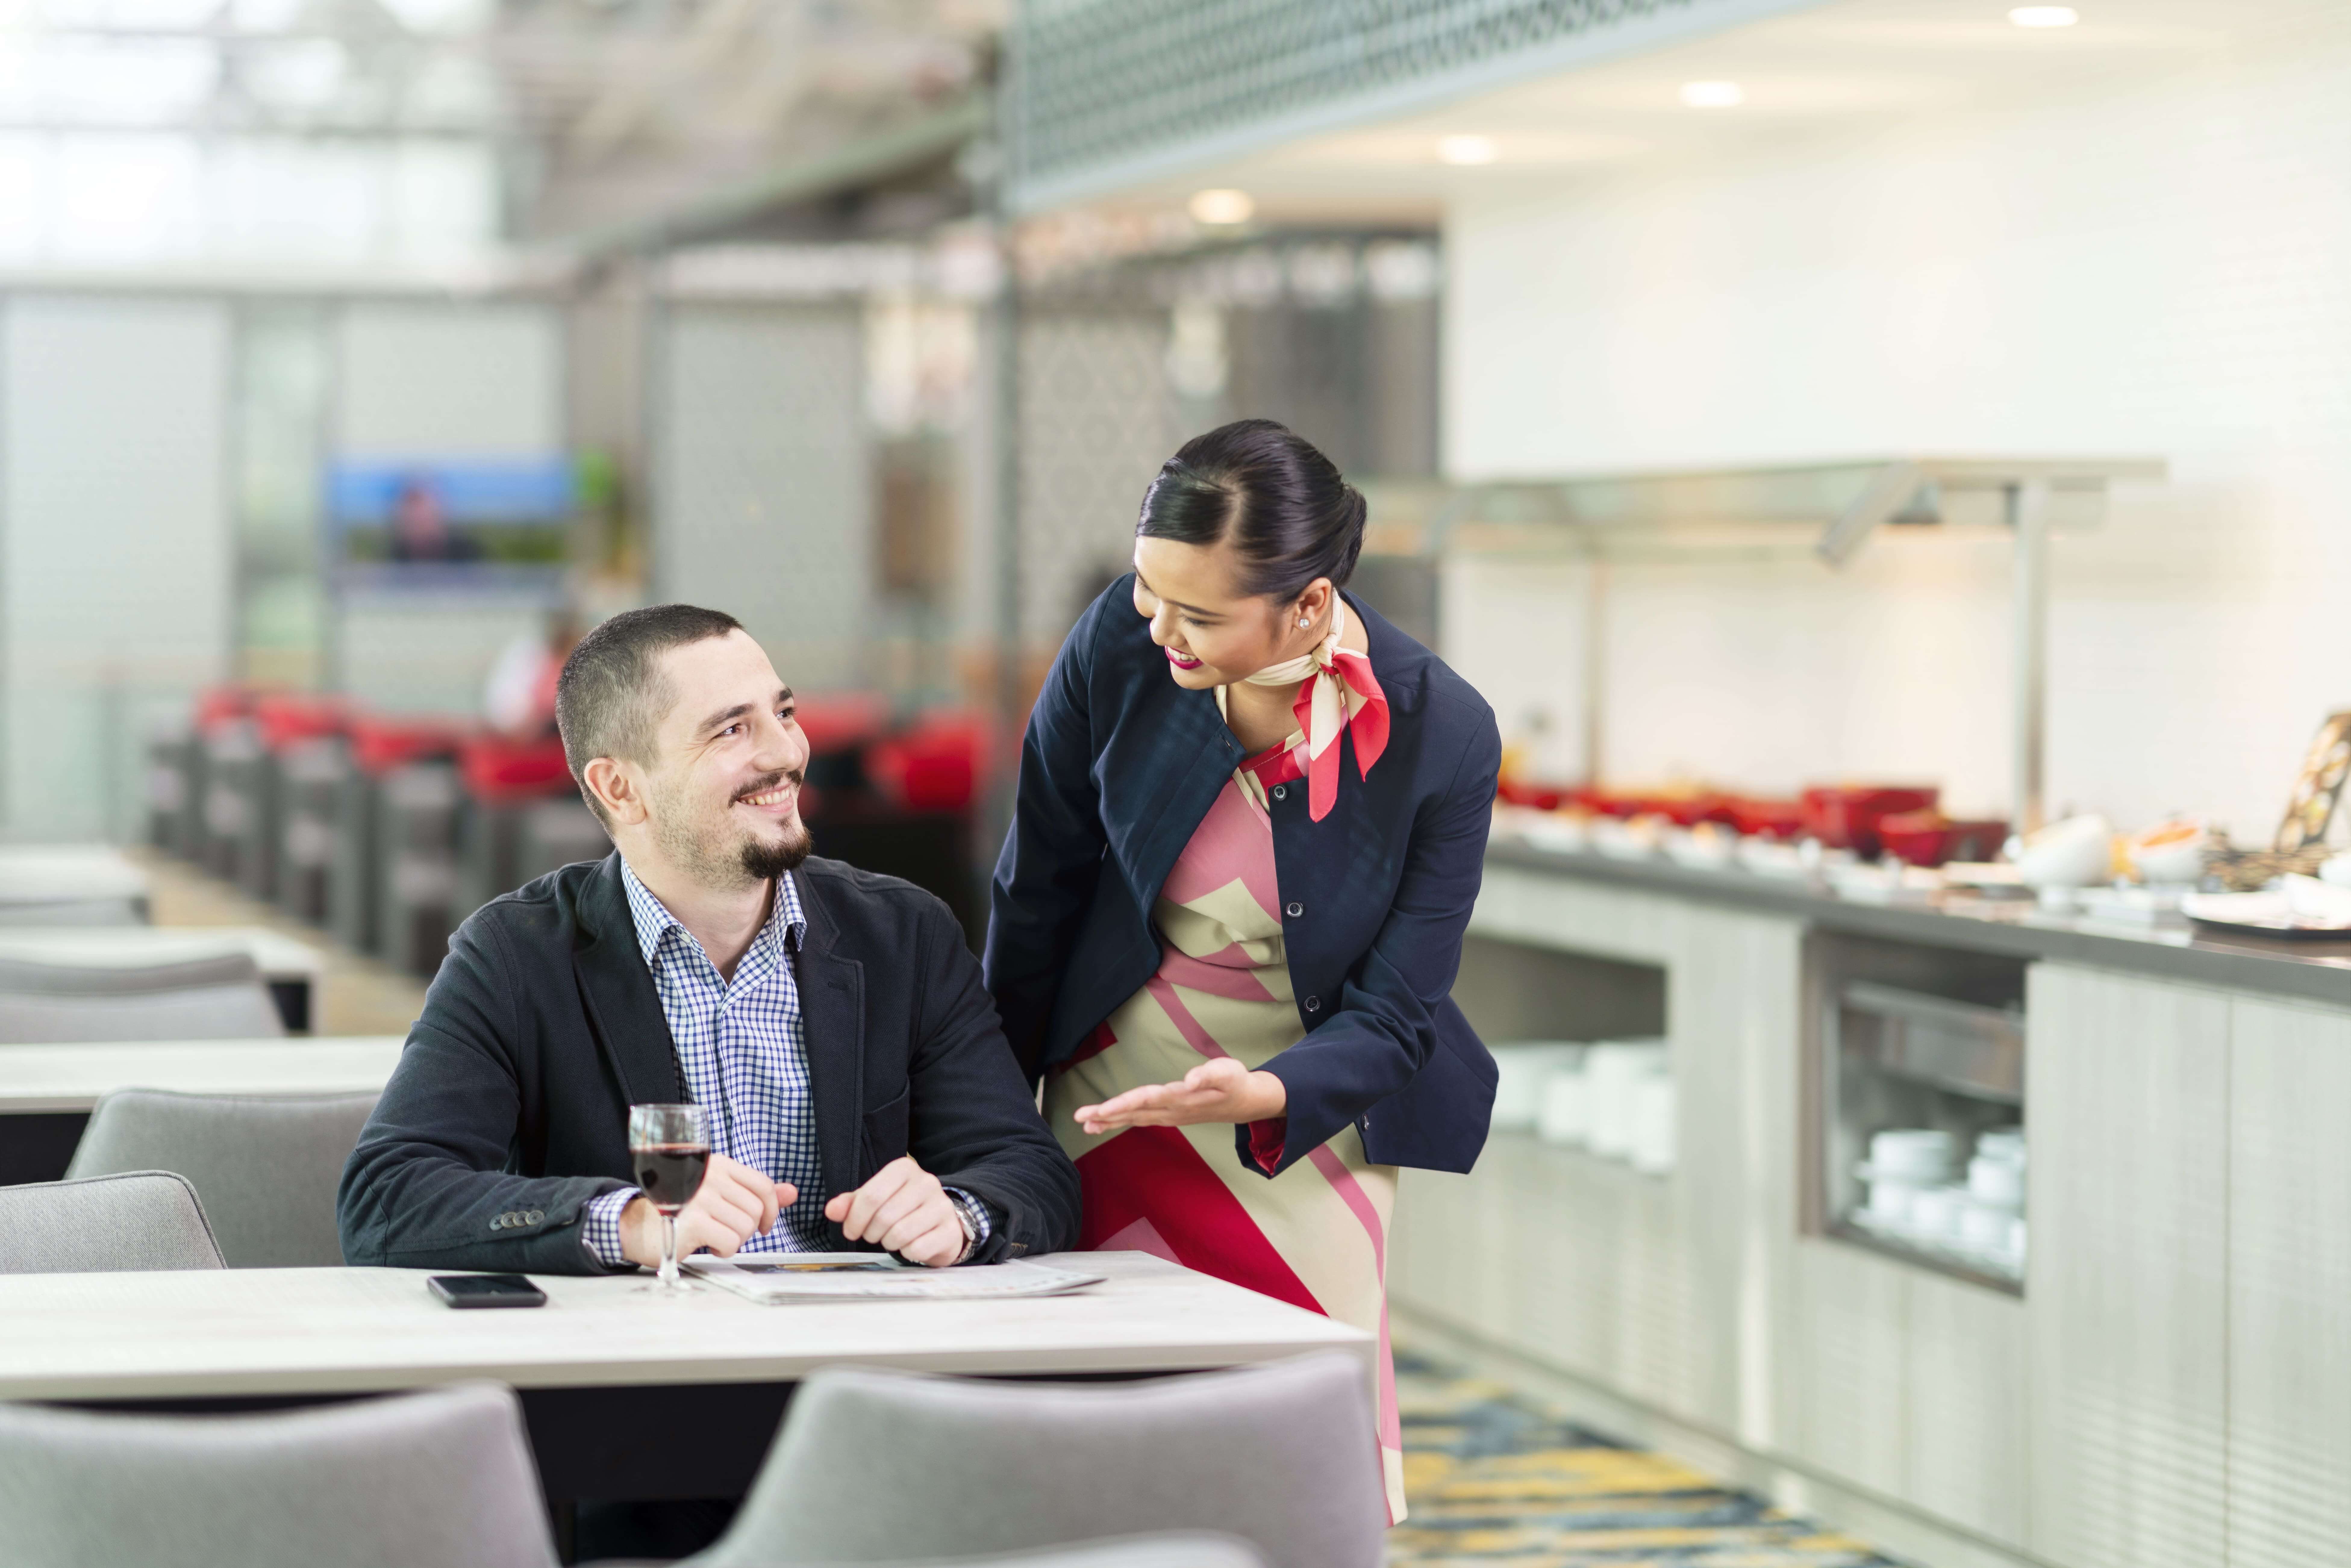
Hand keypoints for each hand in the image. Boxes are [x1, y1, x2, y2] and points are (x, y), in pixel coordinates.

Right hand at [620, 1153, 790, 1268]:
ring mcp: (700, 1198)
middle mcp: (709, 1176)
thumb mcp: (719, 1196)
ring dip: (734, 1240)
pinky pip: (731, 1242)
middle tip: (727, 1232)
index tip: (762, 1224)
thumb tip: (791, 1192)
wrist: (638, 1227)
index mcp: (718, 1166)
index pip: (763, 1185)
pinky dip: (724, 1250)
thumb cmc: (681, 1212)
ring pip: (745, 1227)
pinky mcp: (693, 1221)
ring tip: (714, 1236)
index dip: (770, 1209)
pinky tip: (707, 1244)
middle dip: (747, 1229)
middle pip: (755, 1209)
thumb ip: (754, 1193)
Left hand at [824, 1155, 965, 1268]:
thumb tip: (831, 1210)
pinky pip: (917, 1248)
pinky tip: (910, 1246)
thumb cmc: (903, 1210)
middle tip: (873, 1236)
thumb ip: (852, 1204)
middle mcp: (926, 1183)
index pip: (871, 1195)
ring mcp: (942, 1206)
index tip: (851, 1231)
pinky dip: (907, 1253)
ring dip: (889, 1243)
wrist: (940, 1224)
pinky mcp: (950, 1230)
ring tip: (891, 1239)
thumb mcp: (875, 1201)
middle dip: (871, 1233)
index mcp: (904, 1169)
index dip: (855, 1218)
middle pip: (884, 1216)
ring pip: (900, 1233)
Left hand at [1074, 1057, 1286, 1134]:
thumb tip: (1189, 1079)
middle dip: (1106, 1115)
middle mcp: (1171, 1110)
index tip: (1101, 1110)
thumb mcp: (1228, 1071)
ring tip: (1084, 1123)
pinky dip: (1121, 1120)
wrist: (1247, 1102)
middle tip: (1079, 1117)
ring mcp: (1170, 1115)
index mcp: (1181, 1098)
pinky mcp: (1169, 1115)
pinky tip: (1105, 1122)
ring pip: (1134, 1118)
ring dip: (1109, 1120)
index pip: (1147, 1100)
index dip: (1123, 1104)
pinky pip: (1140, 1119)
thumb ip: (1209, 1075)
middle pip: (1133, 1112)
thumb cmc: (1236, 1082)